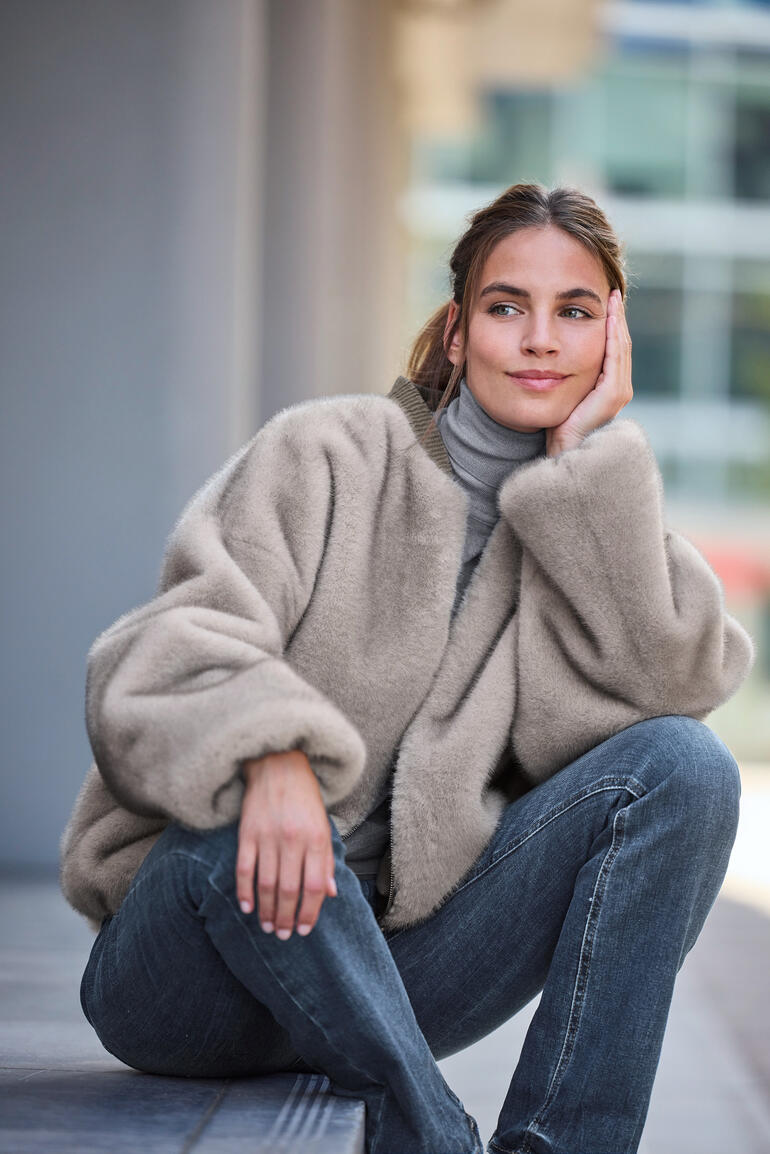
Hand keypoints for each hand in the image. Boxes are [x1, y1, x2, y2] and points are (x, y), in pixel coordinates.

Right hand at [236, 750, 337, 939]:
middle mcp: (292, 839)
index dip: (310, 912)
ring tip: (267, 926)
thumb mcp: (324, 825)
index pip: (314, 886)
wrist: (278, 764)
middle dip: (286, 918)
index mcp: (315, 838)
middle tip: (283, 935)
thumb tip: (331, 894)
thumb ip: (326, 860)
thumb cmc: (305, 798)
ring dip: (266, 910)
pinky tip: (246, 907)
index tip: (305, 930)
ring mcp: (268, 836)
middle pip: (289, 890)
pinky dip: (244, 891)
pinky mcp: (247, 833)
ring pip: (266, 884)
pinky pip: (244, 869)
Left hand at [546, 288, 632, 457]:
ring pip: (620, 347)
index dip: (611, 326)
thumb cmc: (559, 430)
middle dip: (617, 318)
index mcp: (610, 389)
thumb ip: (568, 380)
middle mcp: (620, 389)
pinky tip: (608, 318)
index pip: (613, 350)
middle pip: (621, 344)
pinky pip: (614, 357)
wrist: (564, 454)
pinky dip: (612, 335)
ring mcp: (619, 391)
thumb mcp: (565, 397)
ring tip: (613, 299)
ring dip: (617, 321)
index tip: (606, 305)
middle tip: (612, 294)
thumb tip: (552, 362)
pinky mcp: (613, 394)